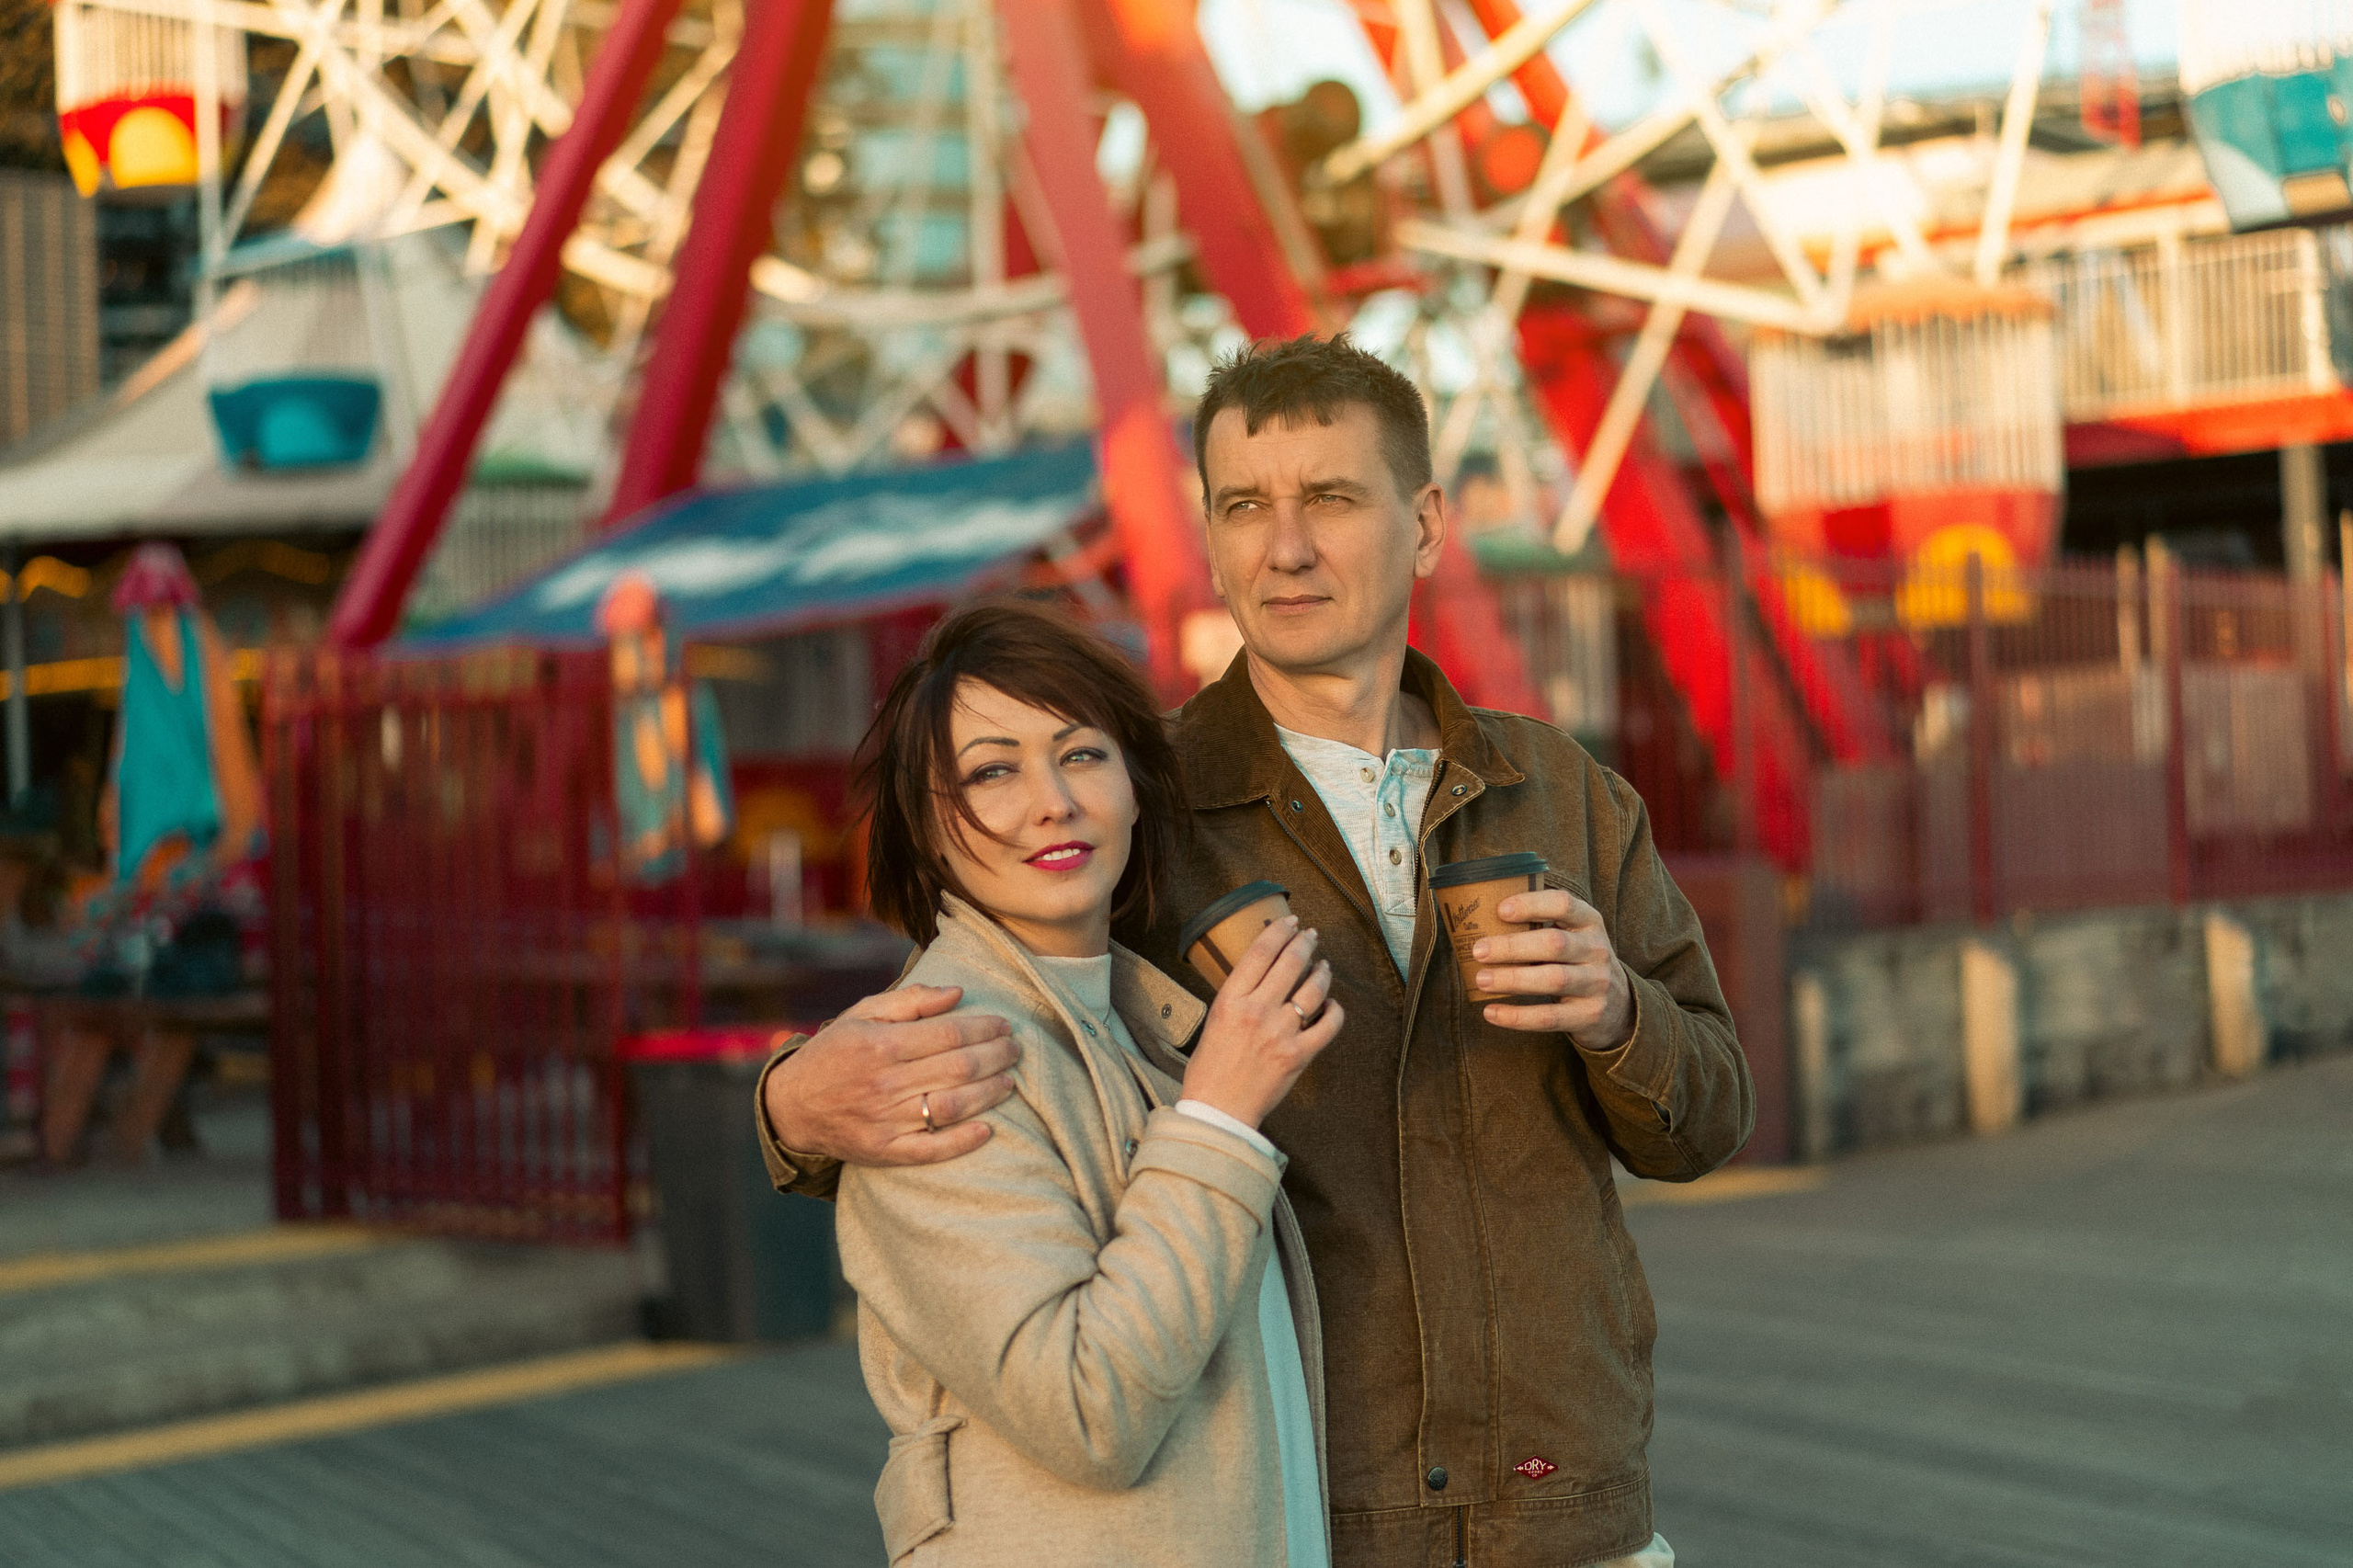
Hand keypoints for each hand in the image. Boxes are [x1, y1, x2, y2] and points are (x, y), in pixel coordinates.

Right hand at [761, 984, 1019, 1164]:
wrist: (791, 1106)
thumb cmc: (834, 1053)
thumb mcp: (861, 1015)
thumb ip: (910, 1001)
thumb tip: (957, 992)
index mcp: (881, 1045)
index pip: (948, 1034)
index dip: (983, 1028)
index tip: (1003, 1024)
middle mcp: (885, 1083)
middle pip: (958, 1068)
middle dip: (995, 1056)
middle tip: (1015, 1049)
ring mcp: (886, 1120)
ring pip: (952, 1106)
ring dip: (989, 1093)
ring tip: (1009, 1081)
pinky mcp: (885, 1151)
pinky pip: (932, 1149)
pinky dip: (964, 1140)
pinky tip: (988, 1129)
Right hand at [1180, 916, 1343, 1128]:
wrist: (1218, 1110)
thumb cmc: (1210, 1068)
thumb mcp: (1214, 1021)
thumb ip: (1239, 996)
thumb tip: (1263, 972)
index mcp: (1231, 1000)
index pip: (1260, 952)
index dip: (1279, 930)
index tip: (1291, 921)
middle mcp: (1257, 1011)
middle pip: (1290, 962)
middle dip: (1305, 943)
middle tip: (1312, 936)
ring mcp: (1280, 1033)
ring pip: (1313, 989)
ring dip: (1322, 972)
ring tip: (1324, 966)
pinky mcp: (1298, 1055)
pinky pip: (1328, 1025)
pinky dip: (1335, 1011)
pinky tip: (1333, 1005)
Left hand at [1473, 889, 1634, 1048]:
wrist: (1618, 1006)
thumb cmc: (1577, 962)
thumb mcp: (1572, 936)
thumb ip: (1540, 925)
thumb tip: (1482, 914)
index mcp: (1589, 922)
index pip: (1563, 904)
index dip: (1532, 905)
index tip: (1501, 910)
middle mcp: (1597, 950)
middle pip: (1554, 944)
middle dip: (1512, 947)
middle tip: (1479, 951)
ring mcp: (1596, 984)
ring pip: (1553, 980)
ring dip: (1513, 979)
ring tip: (1482, 979)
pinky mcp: (1588, 1016)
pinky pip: (1549, 1017)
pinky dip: (1517, 1016)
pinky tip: (1491, 1012)